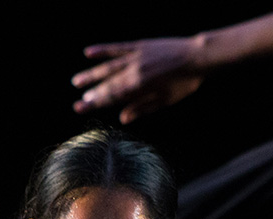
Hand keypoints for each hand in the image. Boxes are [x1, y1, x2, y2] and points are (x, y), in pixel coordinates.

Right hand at [71, 37, 206, 122]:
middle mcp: (134, 71)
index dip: (96, 103)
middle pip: (107, 84)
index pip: (113, 97)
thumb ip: (142, 108)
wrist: (197, 56)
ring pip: (108, 66)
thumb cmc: (184, 82)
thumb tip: (122, 118)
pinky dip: (103, 50)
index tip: (81, 108)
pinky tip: (88, 52)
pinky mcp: (139, 46)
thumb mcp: (165, 100)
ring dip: (91, 74)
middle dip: (91, 94)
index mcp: (140, 86)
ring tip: (76, 81)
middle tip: (76, 104)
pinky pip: (117, 48)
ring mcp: (136, 56)